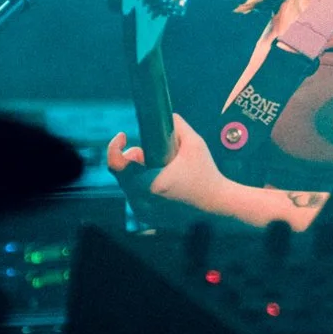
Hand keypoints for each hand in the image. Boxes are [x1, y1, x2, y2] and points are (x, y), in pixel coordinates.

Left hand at [106, 113, 241, 225]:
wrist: (218, 205)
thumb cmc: (207, 174)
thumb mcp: (195, 144)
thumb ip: (178, 126)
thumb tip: (167, 116)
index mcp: (150, 182)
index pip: (116, 164)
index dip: (114, 146)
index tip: (123, 136)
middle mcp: (142, 200)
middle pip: (122, 173)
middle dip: (133, 158)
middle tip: (149, 153)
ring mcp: (143, 211)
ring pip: (128, 186)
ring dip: (137, 174)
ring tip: (158, 168)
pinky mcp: (147, 218)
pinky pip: (136, 198)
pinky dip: (143, 189)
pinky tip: (159, 183)